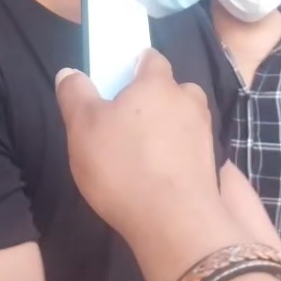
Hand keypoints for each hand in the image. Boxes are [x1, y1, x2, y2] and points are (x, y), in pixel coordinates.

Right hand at [56, 49, 219, 246]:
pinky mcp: (210, 165)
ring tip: (143, 151)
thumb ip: (75, 94)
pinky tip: (158, 175)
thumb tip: (70, 73)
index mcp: (157, 83)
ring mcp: (204, 133)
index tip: (119, 82)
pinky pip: (191, 149)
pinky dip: (177, 155)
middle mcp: (188, 100)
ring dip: (169, 127)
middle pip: (172, 88)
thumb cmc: (123, 165)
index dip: (135, 66)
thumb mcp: (82, 127)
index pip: (151, 58)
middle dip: (154, 98)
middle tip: (127, 121)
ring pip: (185, 118)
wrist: (174, 222)